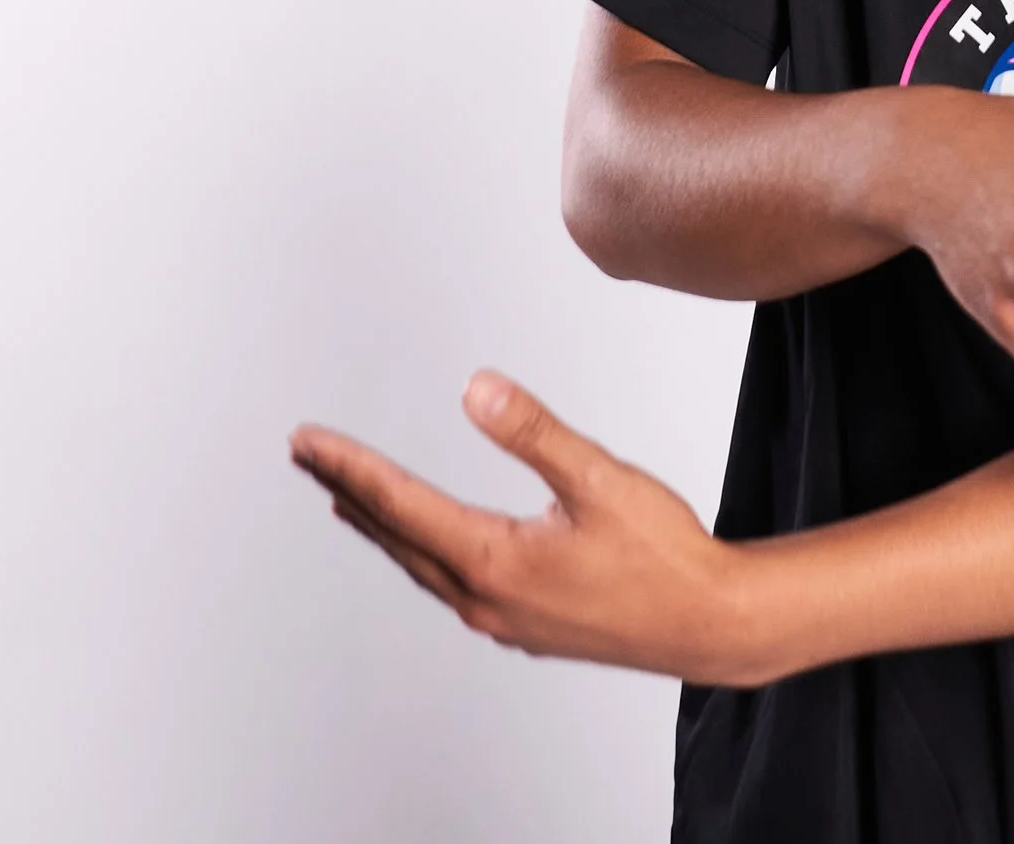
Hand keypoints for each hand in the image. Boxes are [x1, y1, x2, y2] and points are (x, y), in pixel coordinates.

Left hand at [291, 373, 760, 685]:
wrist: (709, 624)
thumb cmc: (664, 554)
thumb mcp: (600, 479)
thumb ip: (534, 432)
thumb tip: (475, 389)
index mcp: (494, 560)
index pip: (399, 504)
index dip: (347, 467)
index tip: (305, 441)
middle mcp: (485, 597)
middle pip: (396, 536)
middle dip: (347, 490)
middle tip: (304, 454)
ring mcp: (501, 616)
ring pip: (420, 562)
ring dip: (379, 523)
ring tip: (345, 495)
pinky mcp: (522, 621)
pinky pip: (448, 580)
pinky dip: (419, 549)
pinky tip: (425, 541)